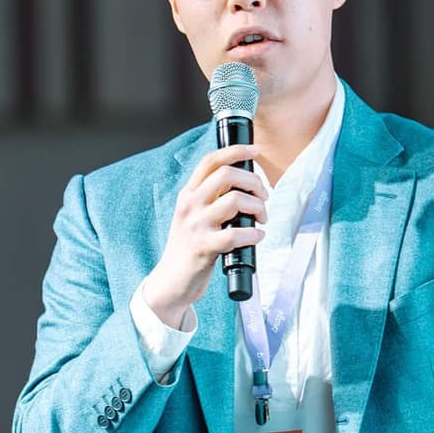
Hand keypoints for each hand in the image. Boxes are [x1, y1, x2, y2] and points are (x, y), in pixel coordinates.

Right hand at [142, 145, 275, 325]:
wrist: (170, 281)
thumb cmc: (188, 248)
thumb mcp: (191, 216)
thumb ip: (210, 199)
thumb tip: (244, 185)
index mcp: (188, 194)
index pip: (211, 161)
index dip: (236, 151)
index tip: (255, 151)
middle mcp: (190, 205)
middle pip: (227, 175)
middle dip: (254, 182)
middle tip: (263, 197)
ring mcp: (196, 226)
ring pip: (235, 200)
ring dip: (258, 208)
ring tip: (261, 219)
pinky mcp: (204, 248)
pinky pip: (236, 234)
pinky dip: (254, 234)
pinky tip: (256, 237)